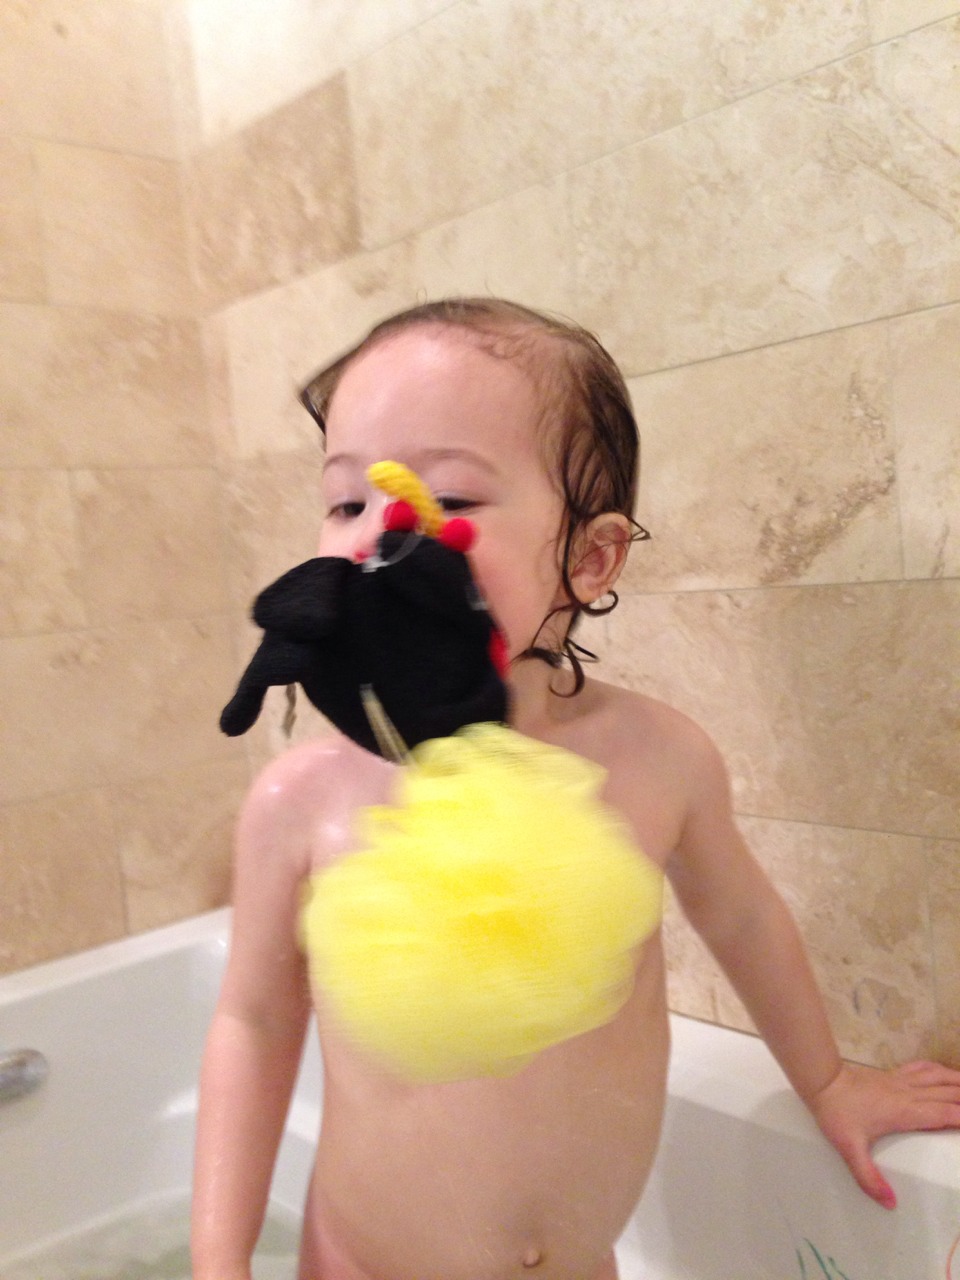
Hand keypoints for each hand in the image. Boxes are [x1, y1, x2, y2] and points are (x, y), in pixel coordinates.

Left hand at [807, 1060, 959, 1208]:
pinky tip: (944, 1070)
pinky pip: (921, 1068)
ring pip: (938, 1077)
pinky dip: (938, 1069)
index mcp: (905, 1112)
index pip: (945, 1114)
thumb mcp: (849, 1149)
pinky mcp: (892, 1074)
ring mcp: (901, 1081)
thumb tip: (890, 1203)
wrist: (821, 1081)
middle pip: (948, 1094)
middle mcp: (909, 1094)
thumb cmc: (837, 1114)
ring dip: (958, 1080)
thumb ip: (868, 1178)